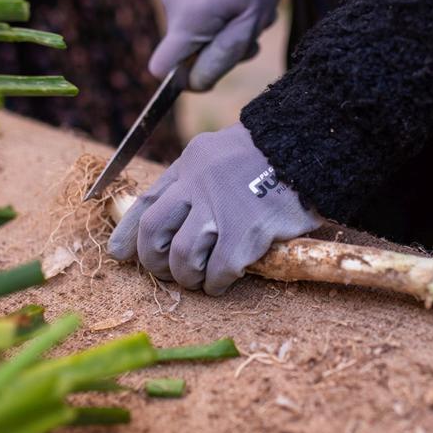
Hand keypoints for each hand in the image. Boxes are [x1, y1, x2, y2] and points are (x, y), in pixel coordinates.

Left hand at [107, 123, 319, 294]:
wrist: (313, 150)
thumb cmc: (273, 157)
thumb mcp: (223, 155)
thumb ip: (198, 181)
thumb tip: (175, 218)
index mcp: (190, 163)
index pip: (147, 201)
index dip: (129, 233)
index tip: (119, 254)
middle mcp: (198, 183)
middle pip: (154, 232)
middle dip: (155, 261)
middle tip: (170, 273)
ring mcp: (222, 207)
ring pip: (182, 256)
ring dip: (187, 277)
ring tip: (200, 280)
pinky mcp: (247, 231)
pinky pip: (219, 270)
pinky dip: (217, 282)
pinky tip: (224, 281)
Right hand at [149, 0, 284, 90]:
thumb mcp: (248, 24)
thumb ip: (221, 58)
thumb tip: (194, 85)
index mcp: (186, 22)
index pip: (161, 68)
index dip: (184, 78)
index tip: (211, 69)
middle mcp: (171, 9)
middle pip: (185, 54)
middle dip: (217, 52)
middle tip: (249, 35)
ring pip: (194, 36)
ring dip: (224, 33)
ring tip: (248, 12)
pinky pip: (196, 18)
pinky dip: (218, 17)